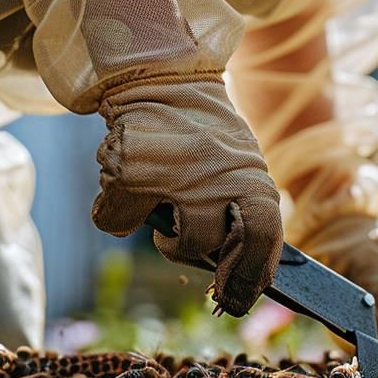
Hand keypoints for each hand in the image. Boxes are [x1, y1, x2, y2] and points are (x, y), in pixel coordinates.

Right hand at [93, 76, 282, 315]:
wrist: (162, 78)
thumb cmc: (206, 136)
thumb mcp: (241, 169)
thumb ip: (243, 215)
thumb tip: (237, 282)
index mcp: (251, 176)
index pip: (261, 238)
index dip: (250, 275)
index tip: (237, 299)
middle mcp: (215, 176)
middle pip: (206, 247)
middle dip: (193, 253)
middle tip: (185, 238)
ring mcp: (171, 175)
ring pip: (169, 241)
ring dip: (164, 231)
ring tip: (165, 197)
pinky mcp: (127, 171)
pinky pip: (115, 222)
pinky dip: (117, 212)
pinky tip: (127, 185)